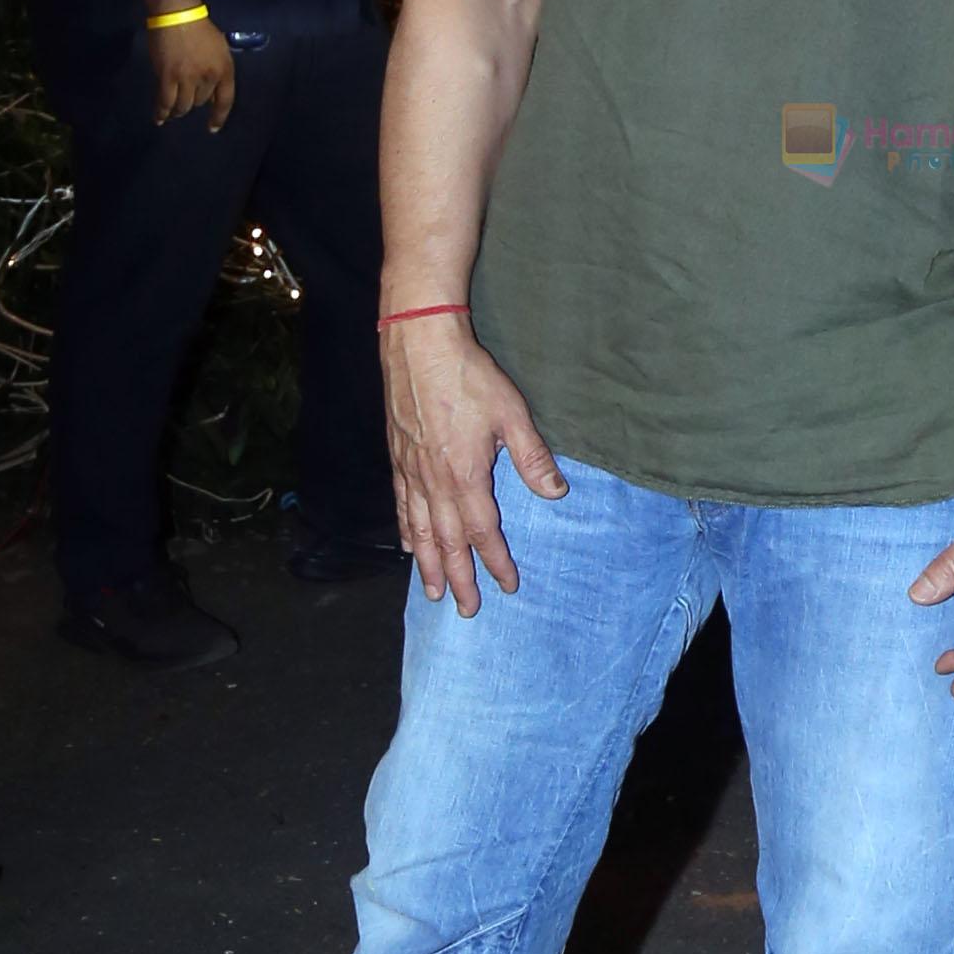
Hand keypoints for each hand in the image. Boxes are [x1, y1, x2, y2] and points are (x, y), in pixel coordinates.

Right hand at [148, 12, 237, 133]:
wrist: (178, 15)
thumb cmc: (200, 29)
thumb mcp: (219, 49)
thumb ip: (217, 70)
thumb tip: (209, 94)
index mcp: (225, 69)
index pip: (225, 100)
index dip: (219, 117)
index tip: (212, 128)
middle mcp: (208, 77)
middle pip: (200, 102)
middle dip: (193, 102)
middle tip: (185, 98)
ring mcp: (188, 78)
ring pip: (183, 106)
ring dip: (178, 111)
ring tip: (173, 112)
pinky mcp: (168, 77)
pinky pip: (166, 102)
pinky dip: (162, 113)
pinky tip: (160, 119)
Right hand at [384, 313, 566, 611]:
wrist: (418, 343)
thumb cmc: (468, 375)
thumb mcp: (511, 413)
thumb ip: (532, 458)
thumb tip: (556, 493)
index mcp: (465, 475)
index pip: (483, 530)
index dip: (495, 561)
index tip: (507, 585)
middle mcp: (434, 481)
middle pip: (447, 541)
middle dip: (459, 577)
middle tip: (465, 609)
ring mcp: (411, 470)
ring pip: (419, 530)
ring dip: (428, 565)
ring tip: (432, 592)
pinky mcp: (397, 457)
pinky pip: (401, 504)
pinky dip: (405, 530)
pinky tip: (408, 545)